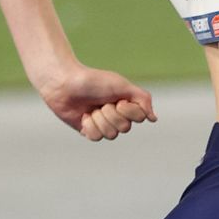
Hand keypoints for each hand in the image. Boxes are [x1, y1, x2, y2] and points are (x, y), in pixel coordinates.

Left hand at [41, 66, 158, 140]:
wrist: (65, 84)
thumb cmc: (94, 81)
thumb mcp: (121, 86)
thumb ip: (142, 99)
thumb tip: (153, 119)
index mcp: (126, 104)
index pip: (139, 118)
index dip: (128, 111)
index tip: (118, 99)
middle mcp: (117, 116)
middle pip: (125, 128)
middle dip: (111, 114)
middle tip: (101, 102)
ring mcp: (103, 124)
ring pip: (111, 134)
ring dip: (99, 119)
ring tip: (91, 108)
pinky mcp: (89, 131)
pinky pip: (96, 137)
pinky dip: (89, 125)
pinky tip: (84, 116)